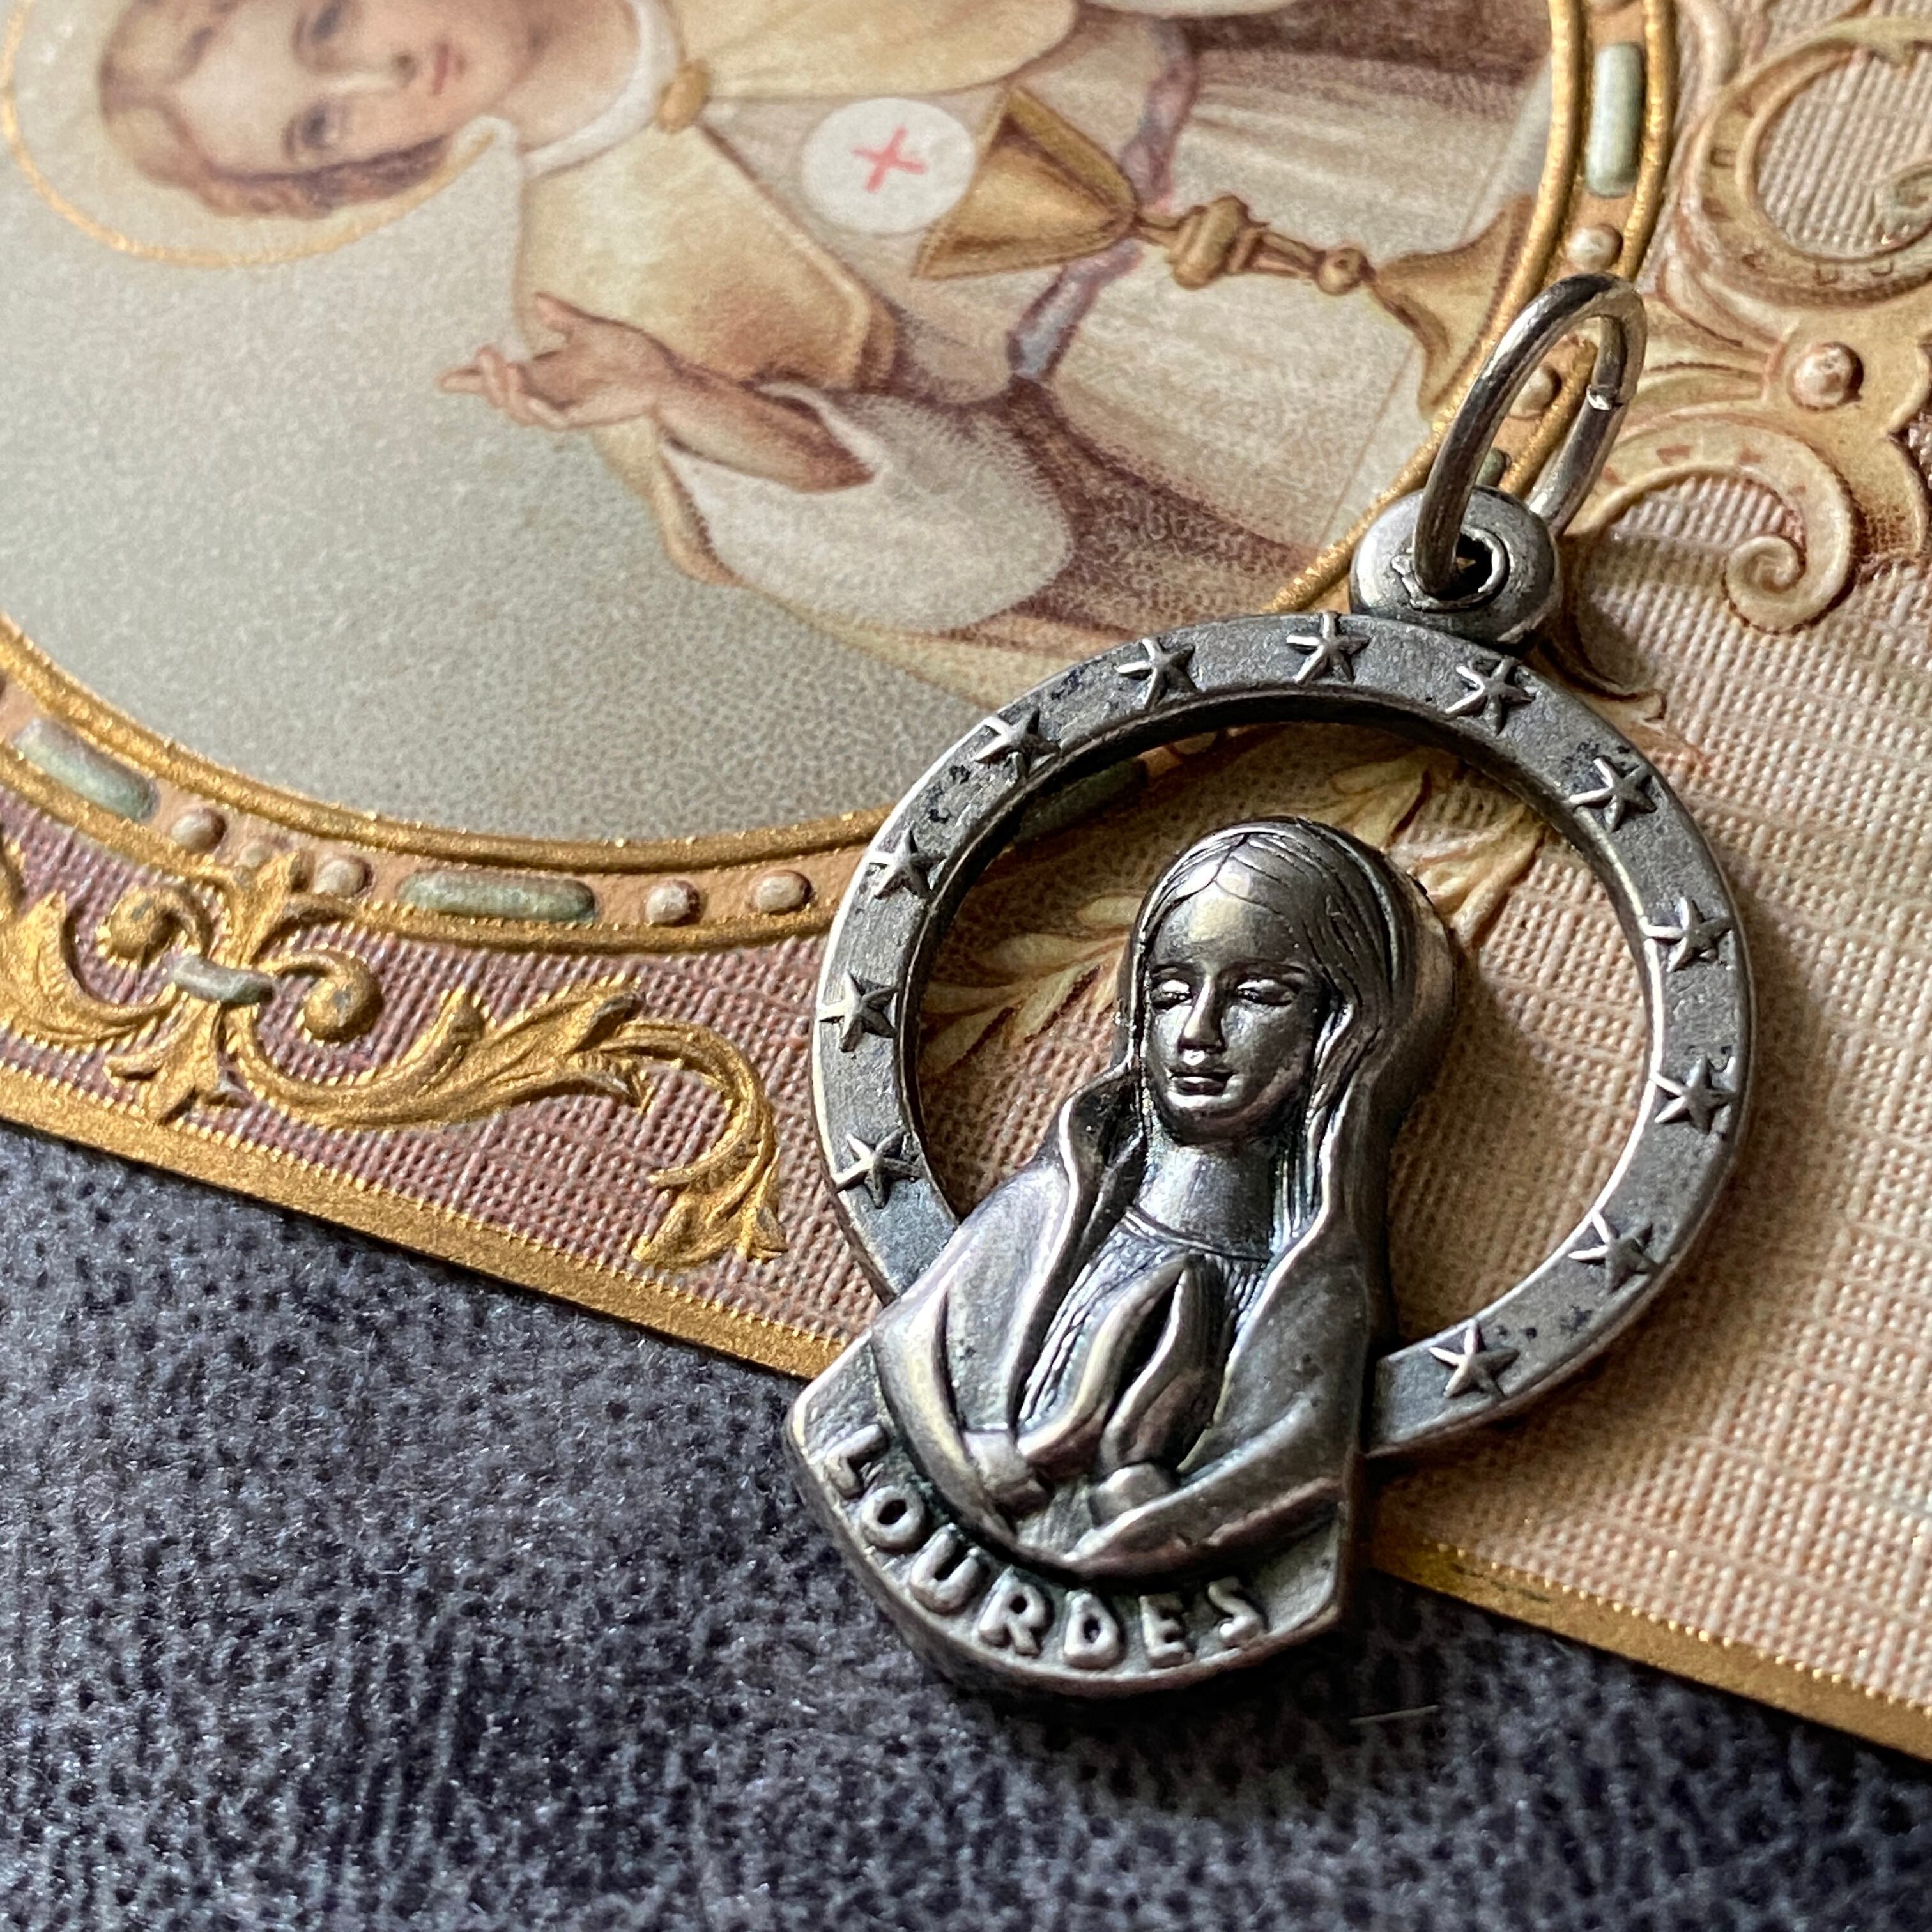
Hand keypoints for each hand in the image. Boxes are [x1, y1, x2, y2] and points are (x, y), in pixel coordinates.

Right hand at [438, 293, 679, 429]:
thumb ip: (562, 318)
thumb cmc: (628, 354)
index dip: (472, 381)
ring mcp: (565, 407)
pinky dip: (540, 411)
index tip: (443, 381)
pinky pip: (556, 421)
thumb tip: (537, 299)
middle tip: (483, 351)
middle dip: (485, 380)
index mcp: (544, 374)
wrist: (661, 372)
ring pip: (523, 413)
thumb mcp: (589, 329)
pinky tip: (528, 397)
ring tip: (503, 367)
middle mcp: (549, 393)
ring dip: (508, 393)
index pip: (501, 379)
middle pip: (503, 398)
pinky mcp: (586, 416)